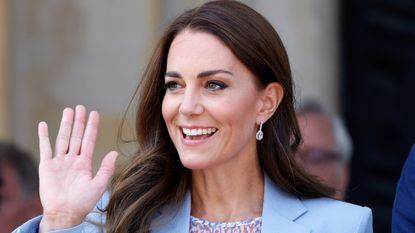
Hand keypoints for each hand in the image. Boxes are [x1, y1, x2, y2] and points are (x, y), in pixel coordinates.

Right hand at [38, 105, 117, 231]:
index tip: (95, 114)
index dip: (92, 127)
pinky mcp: (47, 166)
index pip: (89, 140)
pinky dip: (43, 136)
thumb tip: (115, 152)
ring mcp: (59, 162)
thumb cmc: (83, 202)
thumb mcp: (99, 184)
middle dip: (79, 122)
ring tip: (68, 110)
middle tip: (80, 107)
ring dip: (65, 124)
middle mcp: (72, 160)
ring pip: (63, 138)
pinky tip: (43, 124)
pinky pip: (45, 148)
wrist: (65, 213)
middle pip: (76, 136)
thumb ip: (106, 168)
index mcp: (85, 163)